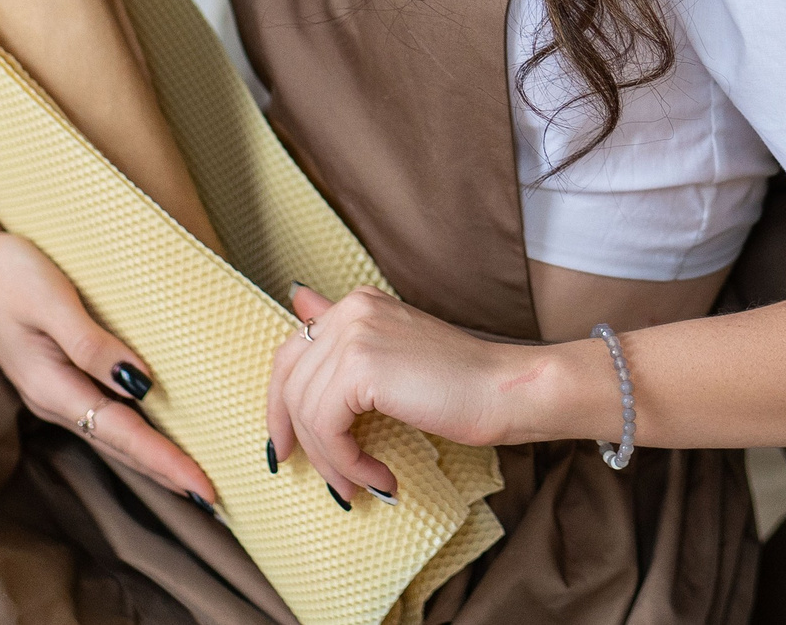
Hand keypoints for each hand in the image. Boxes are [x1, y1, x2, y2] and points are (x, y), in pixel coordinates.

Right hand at [0, 223, 216, 504]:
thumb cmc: (9, 274)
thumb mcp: (50, 300)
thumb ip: (90, 343)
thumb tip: (139, 384)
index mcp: (52, 387)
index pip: (121, 434)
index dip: (164, 462)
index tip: (202, 487)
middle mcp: (55, 399)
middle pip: (120, 446)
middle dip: (166, 473)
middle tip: (212, 498)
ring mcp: (56, 391)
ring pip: (113, 436)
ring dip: (152, 459)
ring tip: (191, 479)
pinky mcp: (61, 377)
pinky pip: (105, 416)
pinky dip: (136, 433)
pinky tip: (155, 436)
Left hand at [265, 284, 535, 505]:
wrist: (504, 390)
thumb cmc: (460, 383)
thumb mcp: (393, 356)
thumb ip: (344, 339)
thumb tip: (297, 301)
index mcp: (357, 303)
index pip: (291, 354)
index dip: (281, 407)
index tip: (286, 447)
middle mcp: (350, 309)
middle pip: (290, 384)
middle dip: (300, 440)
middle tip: (327, 480)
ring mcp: (353, 333)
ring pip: (307, 412)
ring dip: (332, 461)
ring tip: (360, 485)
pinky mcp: (360, 366)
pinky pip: (327, 428)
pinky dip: (346, 462)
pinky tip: (378, 477)